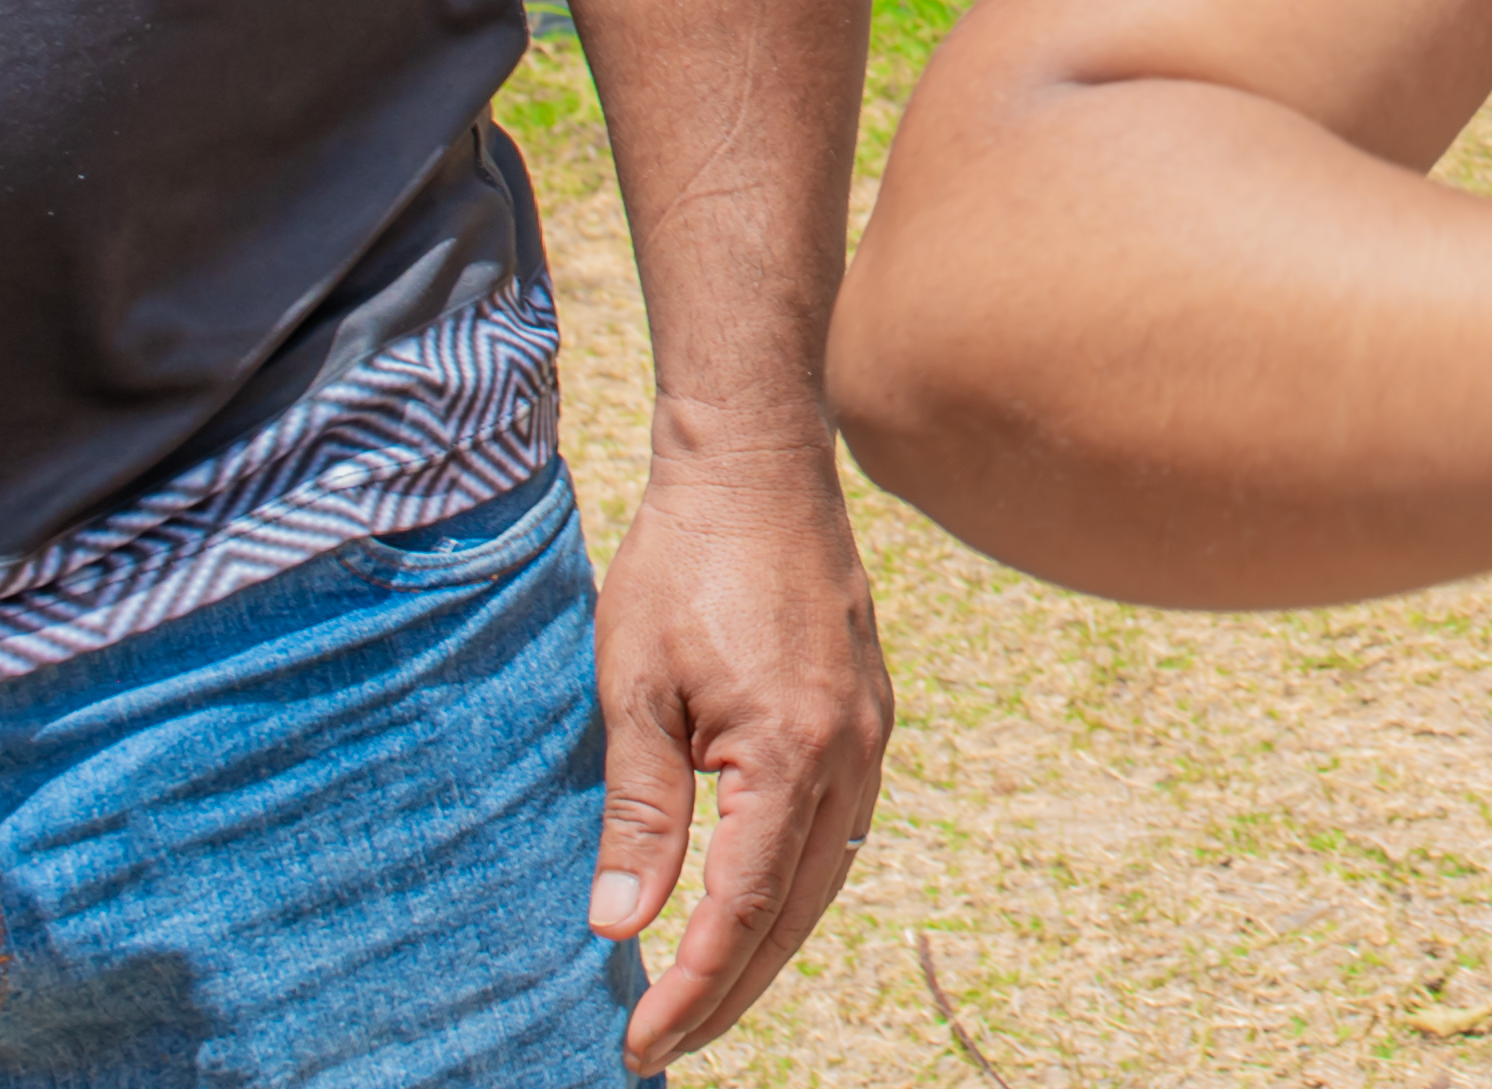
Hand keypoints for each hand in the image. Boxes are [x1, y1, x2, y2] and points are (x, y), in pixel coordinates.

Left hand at [588, 432, 895, 1073]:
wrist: (756, 461)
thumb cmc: (684, 563)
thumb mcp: (635, 688)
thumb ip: (638, 814)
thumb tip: (621, 928)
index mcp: (793, 748)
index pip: (743, 908)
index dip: (694, 989)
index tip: (640, 1045)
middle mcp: (851, 748)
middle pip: (796, 910)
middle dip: (731, 988)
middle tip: (664, 1042)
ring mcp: (870, 727)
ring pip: (826, 873)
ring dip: (767, 942)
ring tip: (702, 992)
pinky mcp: (868, 706)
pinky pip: (840, 823)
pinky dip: (795, 881)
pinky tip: (752, 900)